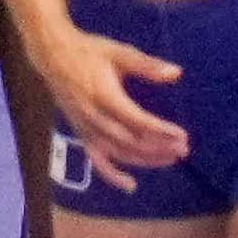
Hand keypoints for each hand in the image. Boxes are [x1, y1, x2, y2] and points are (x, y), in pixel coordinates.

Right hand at [38, 28, 186, 193]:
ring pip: (118, 153)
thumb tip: (177, 73)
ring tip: (171, 159)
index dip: (160, 131)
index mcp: (105, 97)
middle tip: (184, 149)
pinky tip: (130, 185)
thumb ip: (147, 65)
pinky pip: (96, 160)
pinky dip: (112, 175)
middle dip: (159, 147)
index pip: (137, 121)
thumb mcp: (120, 53)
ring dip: (145, 159)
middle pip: (131, 141)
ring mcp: (86, 129)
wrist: (54, 56)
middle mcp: (95, 118)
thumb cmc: (90, 51)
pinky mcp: (80, 134)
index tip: (182, 136)